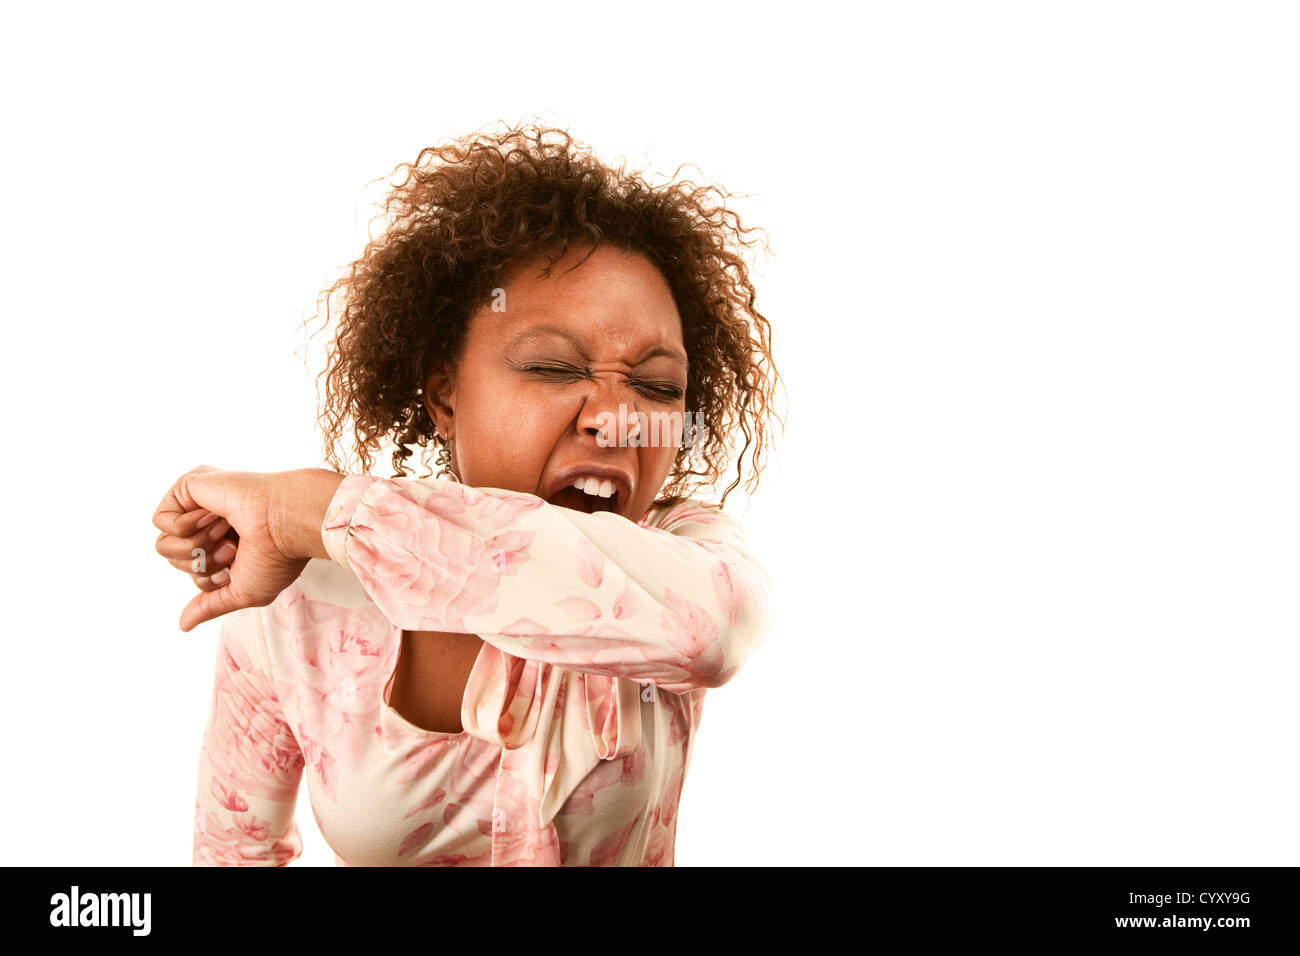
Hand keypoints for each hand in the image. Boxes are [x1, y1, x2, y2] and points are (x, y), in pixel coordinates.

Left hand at [153, 465, 309, 631]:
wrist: (285, 525)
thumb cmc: (277, 557)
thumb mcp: (242, 592)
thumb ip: (210, 605)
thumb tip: (183, 625)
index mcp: (225, 543)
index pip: (192, 570)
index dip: (208, 578)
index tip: (237, 565)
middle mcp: (211, 523)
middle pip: (174, 559)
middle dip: (201, 564)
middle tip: (232, 548)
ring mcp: (199, 503)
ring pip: (163, 544)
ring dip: (195, 547)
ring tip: (224, 533)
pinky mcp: (189, 486)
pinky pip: (161, 520)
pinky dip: (187, 527)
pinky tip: (215, 515)